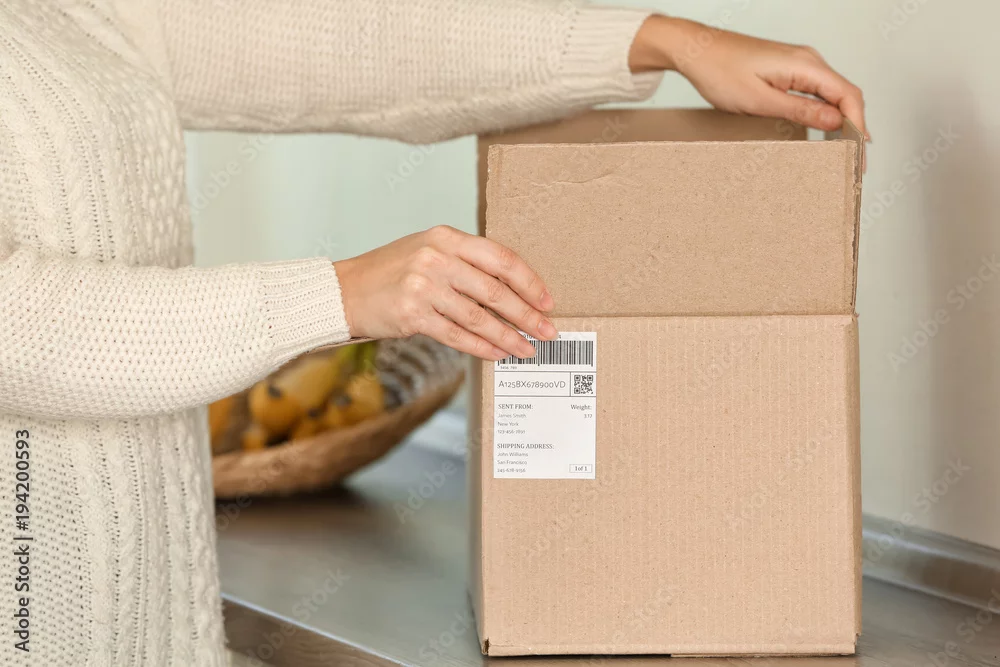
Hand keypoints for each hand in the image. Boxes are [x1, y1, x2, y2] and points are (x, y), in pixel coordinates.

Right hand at [333, 226, 555, 360]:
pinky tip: (498, 353)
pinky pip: (458, 335)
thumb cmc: (389, 273)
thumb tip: (510, 291)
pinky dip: (482, 347)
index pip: (500, 258)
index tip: (547, 301)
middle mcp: (436, 258)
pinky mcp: (413, 315)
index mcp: (446, 237)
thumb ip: (464, 263)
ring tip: (527, 349)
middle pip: (496, 290)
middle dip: (527, 315)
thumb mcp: (426, 251)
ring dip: (508, 337)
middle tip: (548, 330)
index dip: (529, 282)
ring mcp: (424, 286)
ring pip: (479, 317)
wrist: (343, 291)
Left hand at [629, 16, 868, 138]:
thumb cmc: (719, 70)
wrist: (696, 50)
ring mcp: (799, 65)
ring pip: (833, 95)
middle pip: (846, 95)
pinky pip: (816, 93)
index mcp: (805, 64)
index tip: (859, 153)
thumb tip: (835, 121)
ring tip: (844, 153)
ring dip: (842, 122)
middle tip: (856, 162)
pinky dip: (825, 113)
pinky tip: (825, 132)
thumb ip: (799, 110)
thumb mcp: (758, 100)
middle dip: (855, 128)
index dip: (859, 126)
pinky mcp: (788, 71)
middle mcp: (808, 61)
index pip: (848, 95)